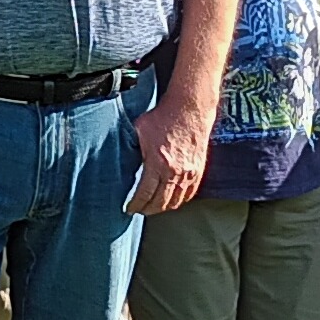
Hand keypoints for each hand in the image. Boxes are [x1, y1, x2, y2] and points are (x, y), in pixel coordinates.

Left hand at [129, 86, 210, 214]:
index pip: (145, 194)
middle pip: (160, 202)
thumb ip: (132, 148)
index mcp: (157, 163)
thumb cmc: (162, 116)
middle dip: (147, 210)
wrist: (189, 108)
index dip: (136, 205)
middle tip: (139, 211)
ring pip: (175, 202)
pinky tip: (170, 201)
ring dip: (163, 208)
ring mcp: (188, 173)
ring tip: (153, 208)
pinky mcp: (198, 171)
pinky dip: (179, 201)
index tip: (129, 209)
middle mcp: (175, 172)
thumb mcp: (139, 130)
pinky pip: (189, 194)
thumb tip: (121, 159)